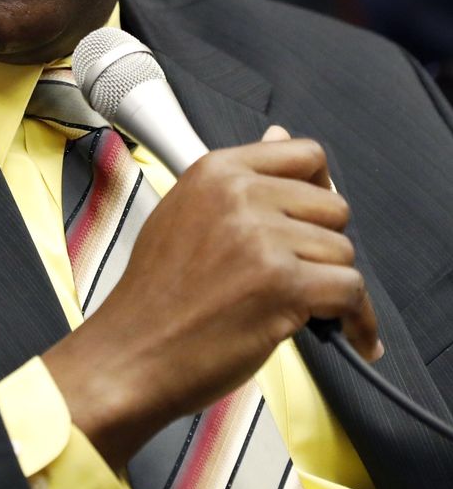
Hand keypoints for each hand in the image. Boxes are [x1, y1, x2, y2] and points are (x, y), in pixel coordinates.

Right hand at [43, 126, 379, 469]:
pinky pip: (352, 291)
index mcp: (216, 171)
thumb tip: (279, 136)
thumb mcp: (184, 212)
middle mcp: (240, 194)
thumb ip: (236, 180)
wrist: (131, 352)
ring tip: (304, 311)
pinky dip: (357, 321)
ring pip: (343, 251)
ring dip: (332, 286)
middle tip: (298, 277)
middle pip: (333, 206)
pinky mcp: (281, 284)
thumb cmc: (155, 294)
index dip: (318, 189)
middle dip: (324, 246)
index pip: (304, 154)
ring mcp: (261, 237)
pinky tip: (351, 338)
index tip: (312, 219)